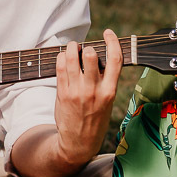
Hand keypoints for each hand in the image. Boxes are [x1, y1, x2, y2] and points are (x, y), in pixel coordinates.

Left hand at [53, 29, 122, 167]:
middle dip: (87, 47)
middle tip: (84, 47)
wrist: (78, 143)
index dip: (112, 42)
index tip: (108, 33)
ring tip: (72, 47)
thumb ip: (106, 82)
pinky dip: (62, 58)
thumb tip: (100, 58)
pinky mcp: (63, 93)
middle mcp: (94, 90)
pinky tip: (64, 58)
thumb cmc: (95, 121)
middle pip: (91, 56)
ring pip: (72, 59)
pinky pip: (60, 68)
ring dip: (72, 48)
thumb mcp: (108, 103)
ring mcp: (77, 92)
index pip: (115, 60)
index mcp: (109, 92)